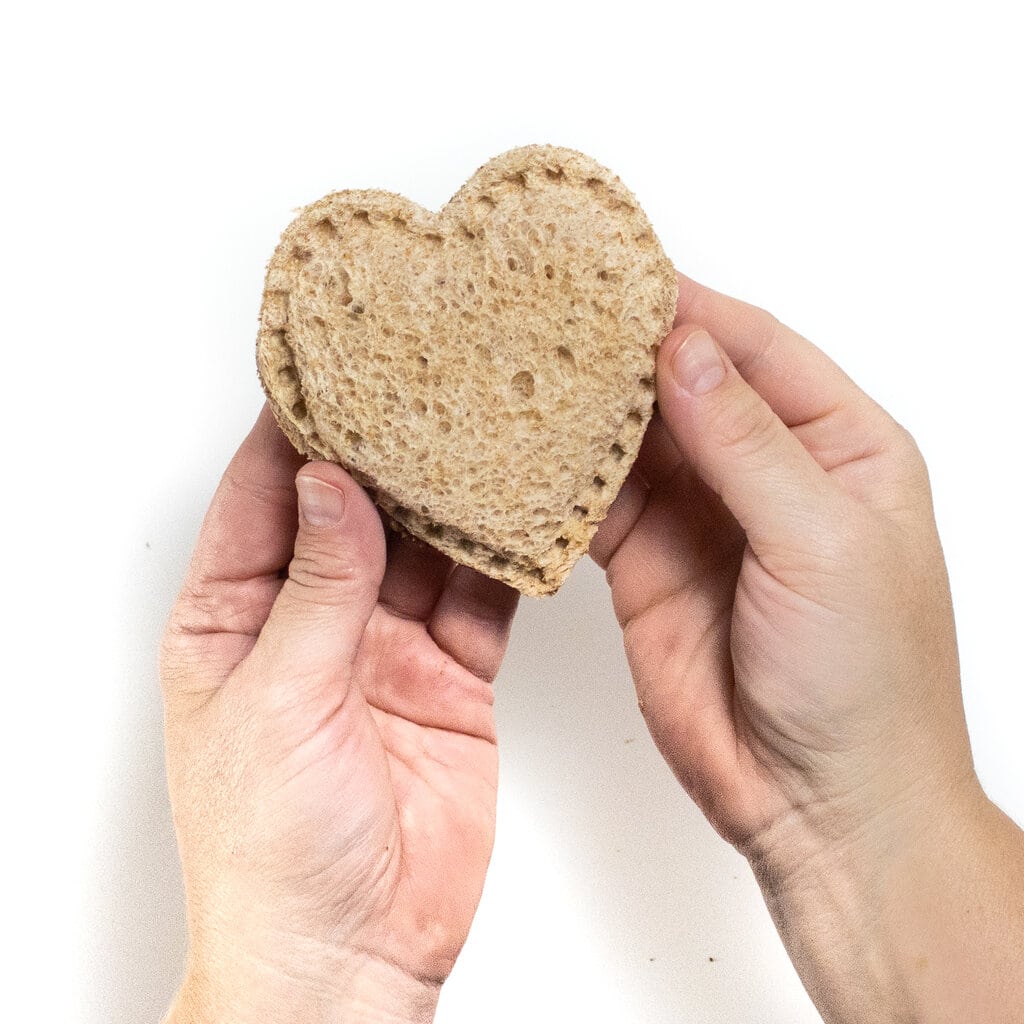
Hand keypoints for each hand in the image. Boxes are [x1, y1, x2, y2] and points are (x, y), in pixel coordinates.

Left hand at [160, 407, 517, 1023]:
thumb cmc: (270, 853)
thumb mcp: (279, 702)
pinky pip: (478, 601)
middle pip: (353, 510)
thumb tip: (332, 486)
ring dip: (451, 496)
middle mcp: (311, 623)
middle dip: (387, 447)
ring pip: (423, 547)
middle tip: (426, 375)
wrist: (349, 956)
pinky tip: (520, 514)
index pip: (261, 496)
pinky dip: (500, 560)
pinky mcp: (450, 679)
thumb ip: (317, 589)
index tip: (329, 358)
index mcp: (234, 620)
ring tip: (485, 427)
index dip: (292, 426)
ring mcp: (385, 649)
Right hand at [592, 273, 1023, 1020]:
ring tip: (518, 365)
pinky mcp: (647, 568)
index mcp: (842, 447)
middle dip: (621, 352)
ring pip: (631, 442)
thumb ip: (747, 443)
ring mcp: (703, 520)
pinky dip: (558, 480)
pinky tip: (520, 451)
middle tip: (547, 310)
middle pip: (683, 387)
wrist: (824, 805)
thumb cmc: (867, 681)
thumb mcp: (823, 544)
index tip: (617, 275)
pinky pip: (594, 507)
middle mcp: (768, 473)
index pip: (756, 350)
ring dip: (582, 411)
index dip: (689, 310)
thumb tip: (684, 349)